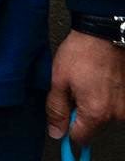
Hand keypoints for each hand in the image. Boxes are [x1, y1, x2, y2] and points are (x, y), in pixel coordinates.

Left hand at [46, 30, 124, 145]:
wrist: (103, 33)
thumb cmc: (82, 52)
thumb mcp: (58, 80)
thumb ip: (56, 110)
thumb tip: (55, 131)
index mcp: (96, 113)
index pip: (80, 138)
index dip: (67, 128)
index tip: (62, 120)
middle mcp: (116, 114)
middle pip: (93, 127)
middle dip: (81, 113)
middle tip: (74, 91)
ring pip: (104, 116)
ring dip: (94, 105)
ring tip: (87, 82)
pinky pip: (114, 105)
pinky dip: (105, 97)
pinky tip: (98, 81)